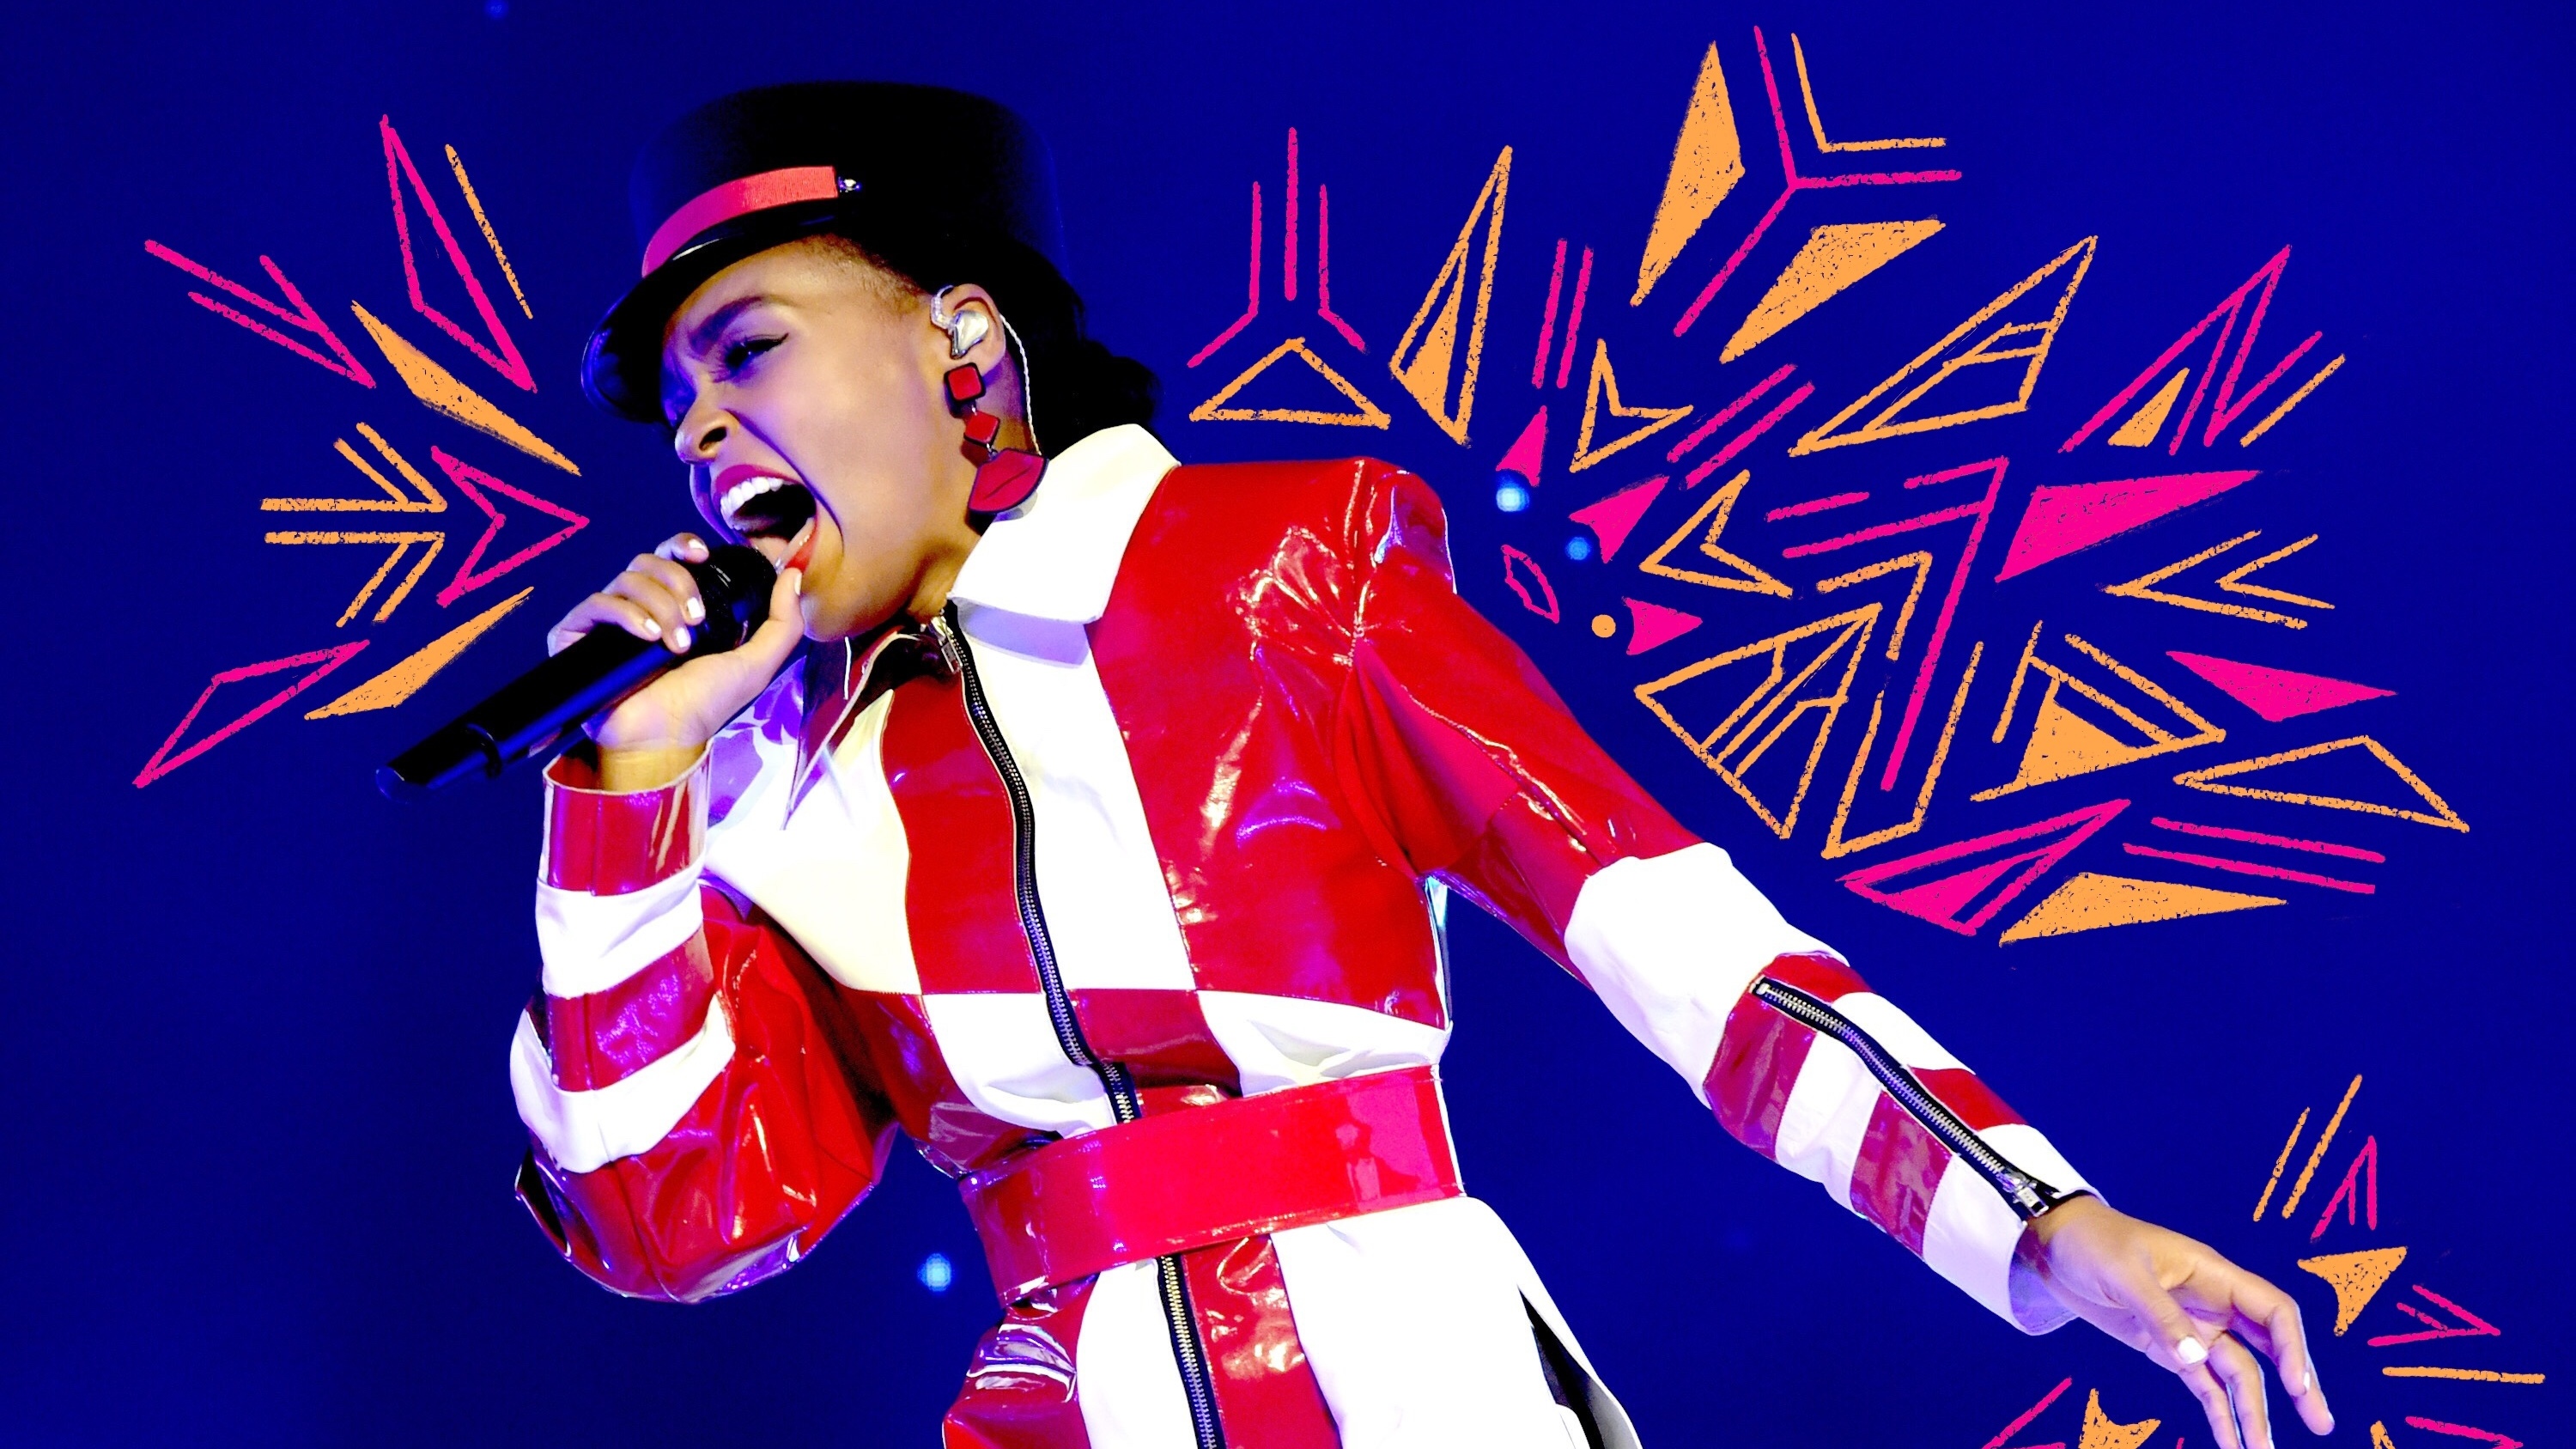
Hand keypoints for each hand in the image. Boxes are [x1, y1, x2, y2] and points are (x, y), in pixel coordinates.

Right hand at [545, 532, 805, 777]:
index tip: (702, 556)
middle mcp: (638, 608)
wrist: (663, 741)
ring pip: (628, 579)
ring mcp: (606, 622)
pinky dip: (626, 614)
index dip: (683, 545)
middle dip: (679, 584)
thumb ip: (783, 622)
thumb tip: (793, 574)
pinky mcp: (576, 636)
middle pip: (650, 561)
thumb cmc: (704, 707)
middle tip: (697, 620)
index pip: (670, 556)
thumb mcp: (756, 663)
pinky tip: (647, 637)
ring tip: (676, 644)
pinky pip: (597, 602)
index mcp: (674, 607)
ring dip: (660, 605)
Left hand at [2023, 1196, 2332, 1448]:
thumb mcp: (2123, 1274)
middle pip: (2270, 1348)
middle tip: (2321, 1424)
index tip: (2299, 1385)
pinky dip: (2219, 1415)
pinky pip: (2205, 1386)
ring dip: (2253, 1412)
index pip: (2272, 1311)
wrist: (2055, 1244)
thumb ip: (2160, 1315)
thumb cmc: (2092, 1243)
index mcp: (2212, 1274)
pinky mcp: (2170, 1349)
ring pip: (2239, 1375)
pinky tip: (2231, 1445)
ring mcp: (2195, 1329)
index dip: (2292, 1347)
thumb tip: (2196, 1360)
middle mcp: (2213, 1303)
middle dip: (2298, 1385)